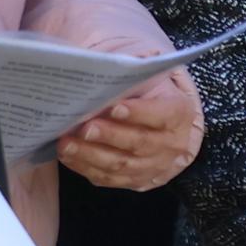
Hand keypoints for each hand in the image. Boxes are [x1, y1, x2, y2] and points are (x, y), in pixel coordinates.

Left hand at [57, 67, 201, 189]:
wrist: (162, 127)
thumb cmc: (148, 96)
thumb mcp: (148, 80)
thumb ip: (131, 74)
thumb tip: (102, 65)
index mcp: (178, 113)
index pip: (162, 114)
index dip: (140, 112)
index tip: (115, 107)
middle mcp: (171, 144)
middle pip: (140, 143)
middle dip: (110, 136)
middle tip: (85, 128)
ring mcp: (153, 165)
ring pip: (122, 164)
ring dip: (91, 155)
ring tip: (67, 143)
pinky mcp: (134, 180)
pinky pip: (109, 178)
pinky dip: (86, 167)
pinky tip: (68, 155)